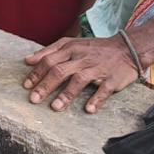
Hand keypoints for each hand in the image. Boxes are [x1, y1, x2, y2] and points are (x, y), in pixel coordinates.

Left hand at [22, 34, 139, 113]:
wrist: (127, 48)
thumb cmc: (95, 48)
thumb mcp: (72, 43)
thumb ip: (50, 51)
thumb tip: (28, 60)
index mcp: (71, 49)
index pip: (49, 60)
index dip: (36, 73)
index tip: (25, 86)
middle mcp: (82, 58)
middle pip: (60, 70)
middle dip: (45, 85)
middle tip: (33, 99)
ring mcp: (97, 69)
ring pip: (79, 80)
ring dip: (66, 94)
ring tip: (55, 107)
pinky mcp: (112, 79)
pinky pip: (103, 89)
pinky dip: (96, 99)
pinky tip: (88, 109)